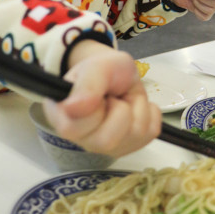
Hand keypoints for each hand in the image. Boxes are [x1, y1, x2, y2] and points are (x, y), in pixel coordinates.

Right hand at [42, 41, 160, 156]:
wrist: (120, 72)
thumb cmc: (103, 70)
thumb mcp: (97, 66)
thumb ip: (87, 84)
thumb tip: (72, 108)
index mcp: (64, 119)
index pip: (73, 129)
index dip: (94, 107)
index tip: (97, 93)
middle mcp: (82, 139)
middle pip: (106, 141)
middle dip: (119, 109)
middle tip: (113, 97)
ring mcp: (107, 147)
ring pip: (133, 136)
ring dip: (136, 107)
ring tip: (123, 99)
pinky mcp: (130, 146)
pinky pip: (150, 133)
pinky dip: (149, 112)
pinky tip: (134, 106)